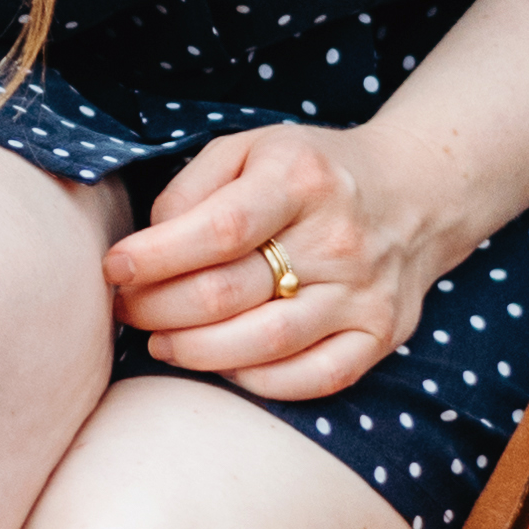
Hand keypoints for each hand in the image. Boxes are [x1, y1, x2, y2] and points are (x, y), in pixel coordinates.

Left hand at [105, 115, 457, 402]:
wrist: (413, 193)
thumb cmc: (309, 173)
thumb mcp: (250, 148)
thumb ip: (192, 187)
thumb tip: (147, 247)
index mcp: (301, 179)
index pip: (218, 229)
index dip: (156, 256)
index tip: (115, 268)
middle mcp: (339, 237)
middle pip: (230, 293)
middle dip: (158, 308)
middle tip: (127, 310)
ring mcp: (363, 292)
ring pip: (264, 343)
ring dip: (194, 351)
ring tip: (159, 342)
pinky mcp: (380, 334)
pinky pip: (313, 378)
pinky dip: (256, 380)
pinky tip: (221, 363)